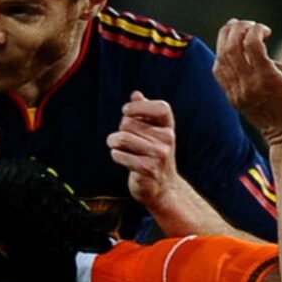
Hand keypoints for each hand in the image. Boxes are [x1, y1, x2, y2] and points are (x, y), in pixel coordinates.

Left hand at [107, 92, 183, 206]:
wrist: (162, 187)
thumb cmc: (153, 155)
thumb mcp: (153, 132)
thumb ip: (144, 112)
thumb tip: (136, 94)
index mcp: (168, 127)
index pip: (160, 108)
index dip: (139, 107)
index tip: (126, 111)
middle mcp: (167, 139)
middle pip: (129, 123)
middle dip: (120, 129)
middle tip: (124, 139)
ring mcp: (159, 155)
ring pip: (122, 138)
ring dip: (113, 142)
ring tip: (117, 146)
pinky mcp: (148, 170)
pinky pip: (120, 155)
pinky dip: (116, 155)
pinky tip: (122, 158)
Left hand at [213, 19, 281, 148]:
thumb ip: (274, 60)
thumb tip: (256, 49)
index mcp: (267, 78)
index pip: (251, 43)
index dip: (257, 29)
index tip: (266, 30)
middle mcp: (248, 85)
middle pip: (231, 47)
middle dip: (238, 28)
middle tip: (248, 24)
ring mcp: (238, 93)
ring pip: (221, 58)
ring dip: (226, 39)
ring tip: (235, 29)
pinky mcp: (233, 98)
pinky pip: (219, 72)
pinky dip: (221, 55)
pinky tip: (230, 49)